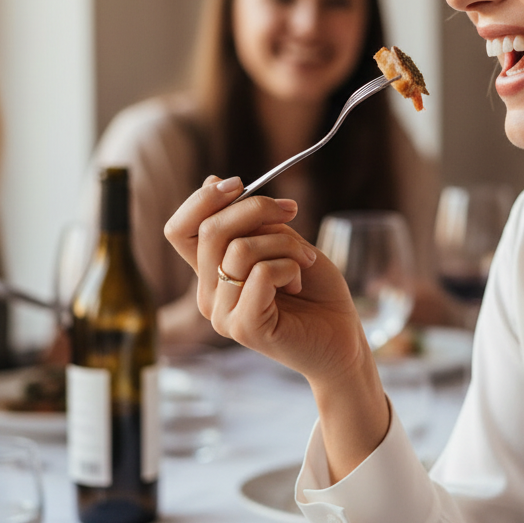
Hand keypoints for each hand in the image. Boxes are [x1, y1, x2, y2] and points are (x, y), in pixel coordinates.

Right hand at [165, 176, 367, 381]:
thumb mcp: (282, 243)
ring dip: (284, 243)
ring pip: (239, 249)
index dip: (203, 200)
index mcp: (211, 274)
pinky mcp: (244, 328)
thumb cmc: (316, 292)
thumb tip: (214, 181)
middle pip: (209, 231)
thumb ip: (251, 224)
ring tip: (305, 260)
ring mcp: (223, 315)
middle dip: (256, 208)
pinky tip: (299, 281)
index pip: (180, 230)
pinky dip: (288, 266)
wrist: (343, 340)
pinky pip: (260, 274)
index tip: (240, 184)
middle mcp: (209, 295)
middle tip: (291, 211)